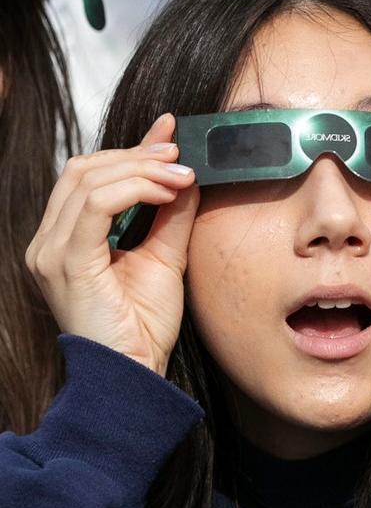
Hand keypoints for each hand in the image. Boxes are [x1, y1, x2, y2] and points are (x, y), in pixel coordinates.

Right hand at [26, 114, 199, 376]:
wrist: (134, 374)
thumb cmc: (144, 325)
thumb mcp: (165, 256)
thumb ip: (171, 213)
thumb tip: (185, 172)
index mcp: (66, 238)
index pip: (89, 175)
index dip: (131, 149)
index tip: (172, 134)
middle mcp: (48, 241)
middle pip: (84, 169)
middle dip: (137, 154)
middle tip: (181, 154)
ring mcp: (51, 252)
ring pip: (88, 179)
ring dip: (142, 168)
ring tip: (182, 173)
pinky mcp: (65, 263)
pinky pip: (95, 206)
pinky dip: (134, 188)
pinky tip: (168, 191)